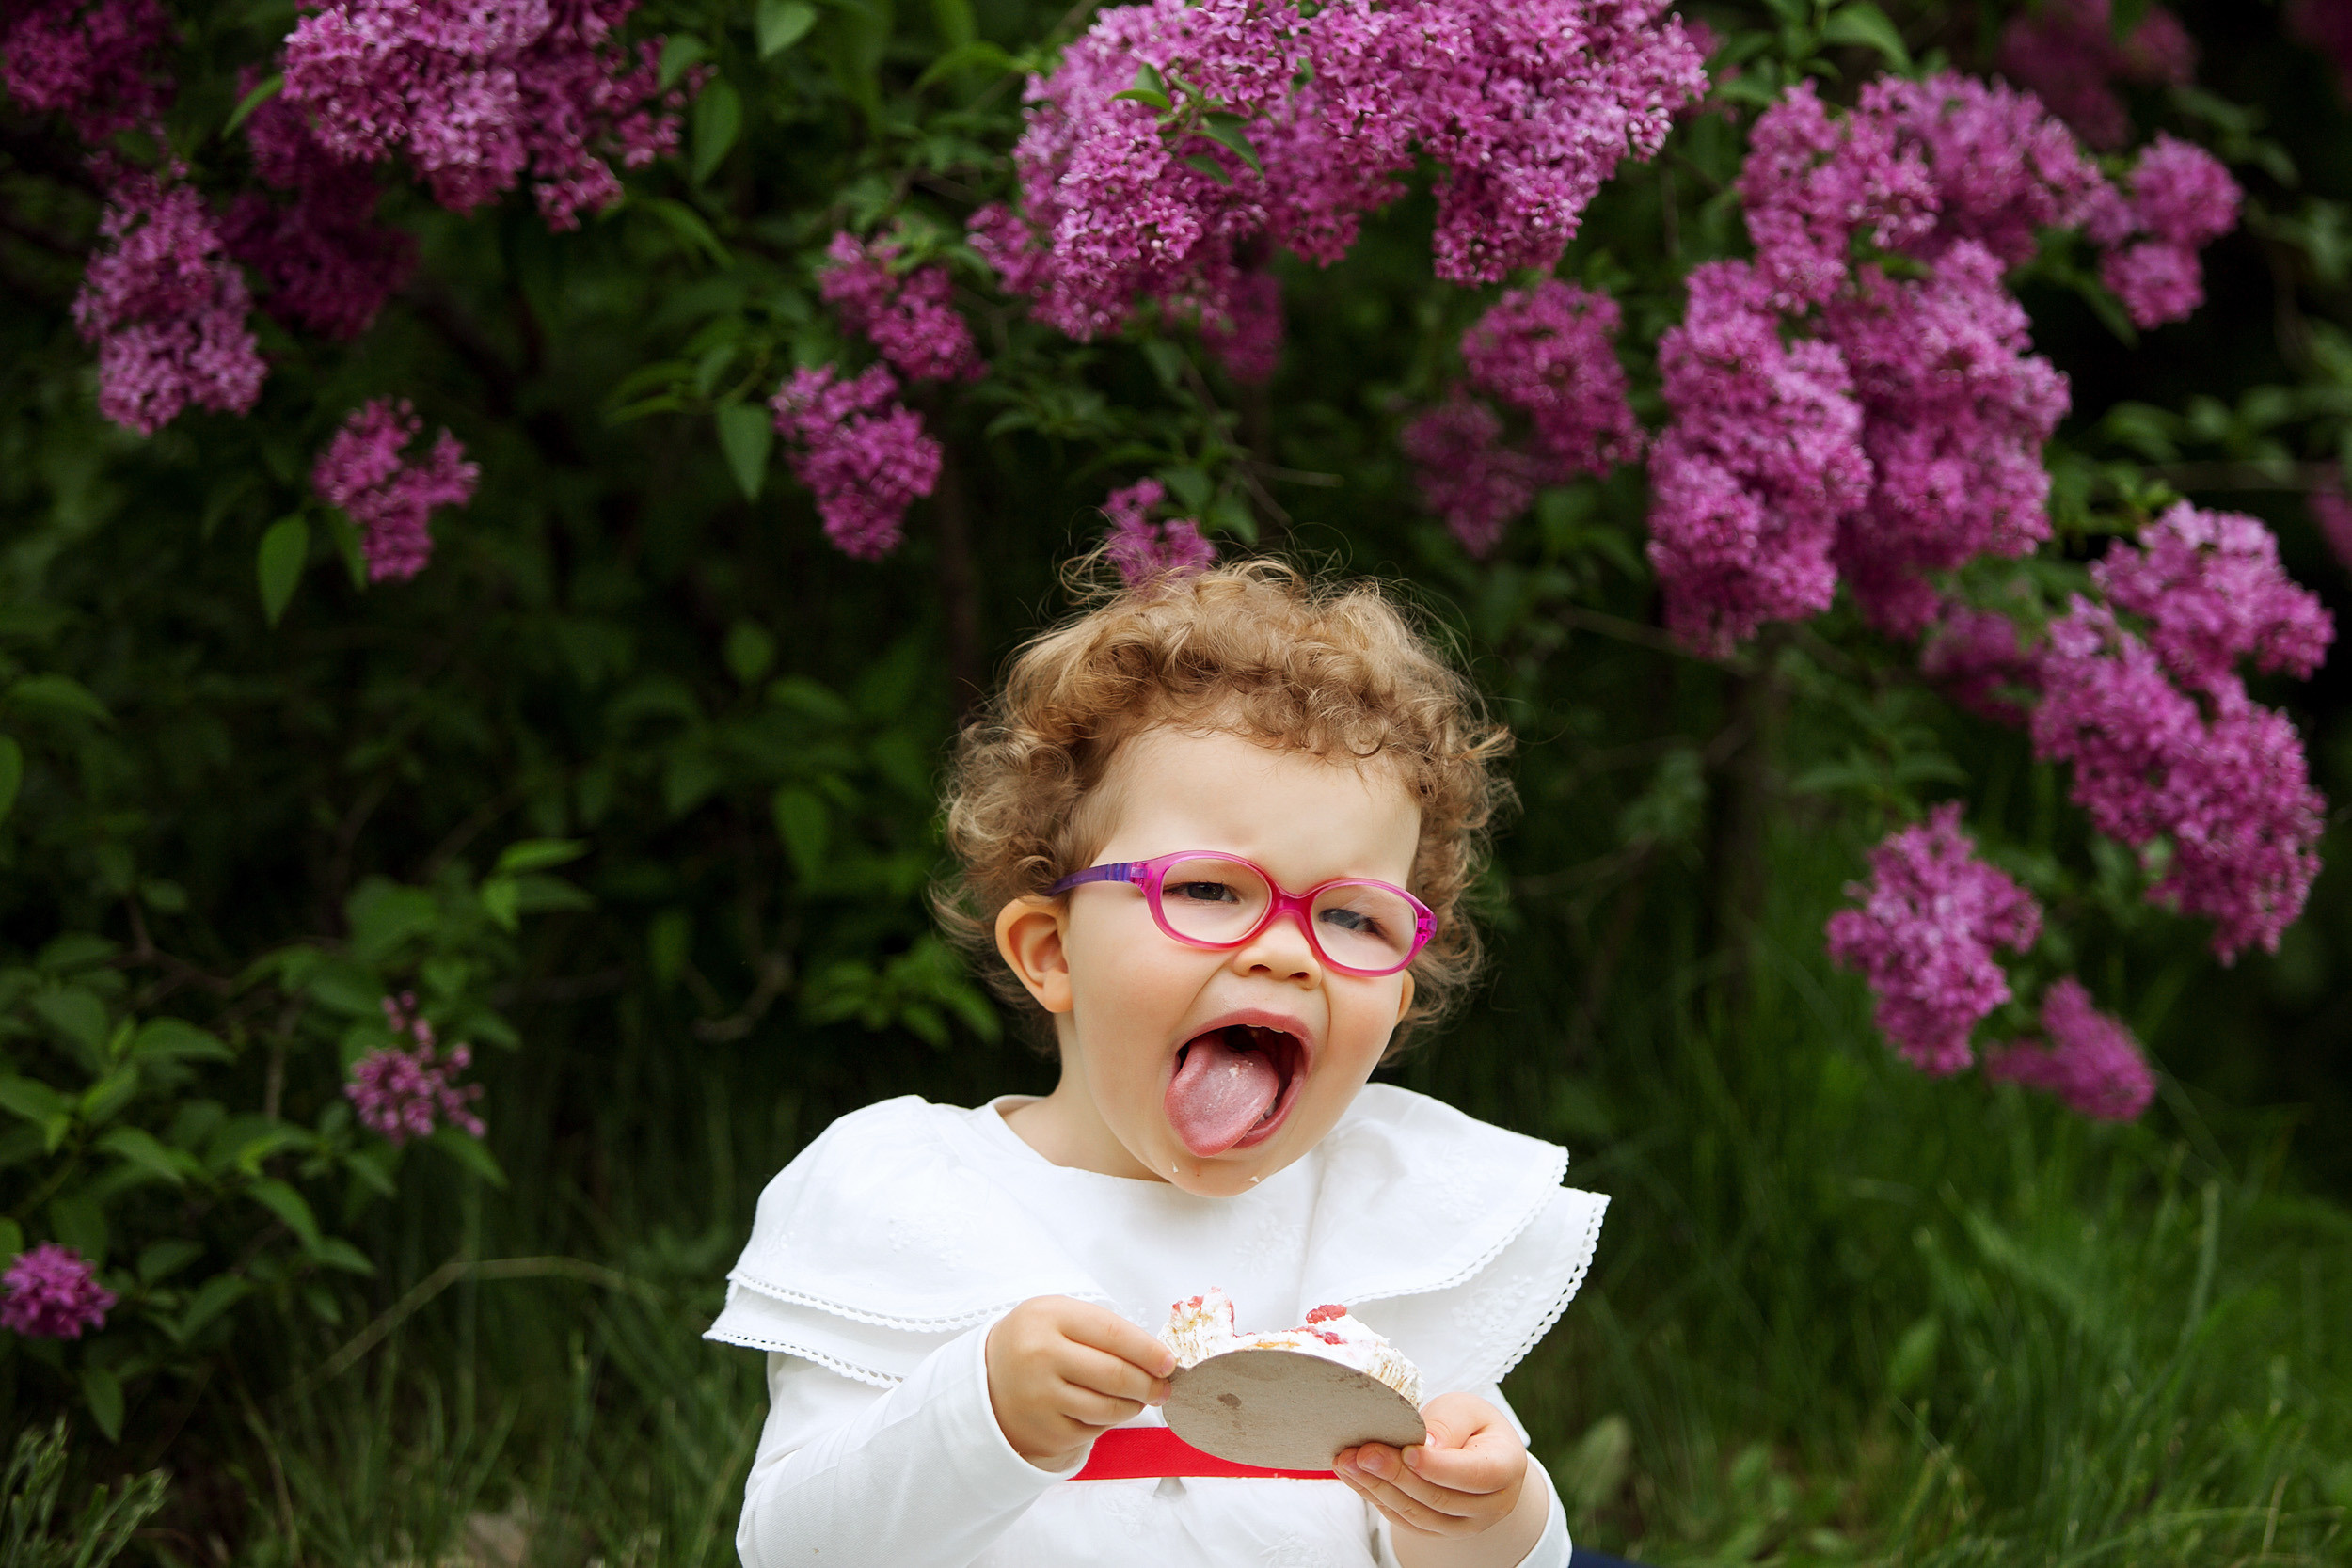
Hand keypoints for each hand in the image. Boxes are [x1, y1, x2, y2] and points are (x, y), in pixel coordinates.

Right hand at [985, 1295, 1174, 1469]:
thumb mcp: (1059, 1317)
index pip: (1113, 1333)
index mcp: (1048, 1317)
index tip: (1169, 1362)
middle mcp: (1040, 1355)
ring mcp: (1040, 1397)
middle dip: (1149, 1384)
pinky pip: (1094, 1429)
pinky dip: (1108, 1421)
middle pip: (1116, 1375)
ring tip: (1139, 1398)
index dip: (1148, 1350)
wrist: (985, 1381)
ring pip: (1109, 1407)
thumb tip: (1157, 1358)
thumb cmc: (1035, 1343)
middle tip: (1163, 1388)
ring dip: (1134, 1405)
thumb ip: (1104, 1330)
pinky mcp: (1044, 1431)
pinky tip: (1106, 1410)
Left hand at [1335, 1393, 1530, 1547]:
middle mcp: (1491, 1505)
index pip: (1475, 1474)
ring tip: (1347, 1463)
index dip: (1439, 1467)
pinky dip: (1375, 1498)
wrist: (1476, 1453)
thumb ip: (1448, 1424)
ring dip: (1378, 1489)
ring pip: (1418, 1515)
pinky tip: (1354, 1476)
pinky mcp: (1437, 1531)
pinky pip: (1404, 1520)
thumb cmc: (1471, 1425)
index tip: (1406, 1452)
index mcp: (1507, 1467)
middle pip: (1440, 1498)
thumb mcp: (1466, 1409)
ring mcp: (1464, 1525)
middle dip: (1396, 1475)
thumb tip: (1425, 1445)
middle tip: (1362, 1452)